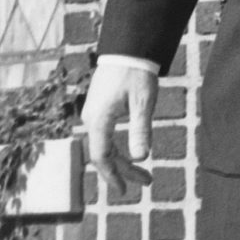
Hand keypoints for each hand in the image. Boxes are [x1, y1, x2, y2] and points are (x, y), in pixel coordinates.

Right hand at [84, 55, 156, 202]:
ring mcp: (93, 113)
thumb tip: (141, 157)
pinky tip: (130, 155)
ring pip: (105, 145)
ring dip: (123, 161)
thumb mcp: (143, 103)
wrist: (127, 49)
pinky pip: (105, 136)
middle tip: (147, 182)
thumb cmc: (136, 74)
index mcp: (99, 119)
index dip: (112, 175)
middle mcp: (91, 119)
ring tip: (144, 174)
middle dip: (125, 171)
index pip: (101, 156)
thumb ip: (140, 130)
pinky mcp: (99, 108)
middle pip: (105, 154)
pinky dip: (117, 149)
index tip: (124, 190)